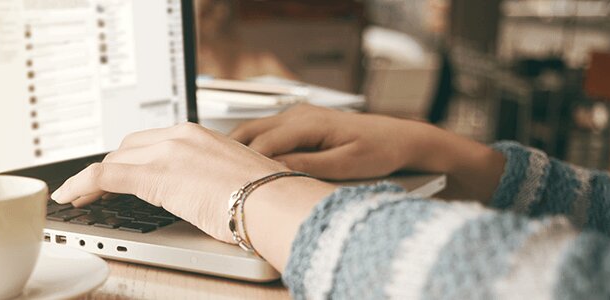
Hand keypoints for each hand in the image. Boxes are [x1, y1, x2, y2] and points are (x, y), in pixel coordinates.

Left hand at [50, 123, 292, 242]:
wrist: (272, 201)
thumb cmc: (264, 197)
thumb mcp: (232, 177)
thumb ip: (210, 177)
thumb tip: (205, 194)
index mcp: (197, 134)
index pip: (151, 142)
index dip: (129, 159)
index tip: (121, 172)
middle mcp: (178, 136)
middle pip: (127, 149)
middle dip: (109, 168)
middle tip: (95, 188)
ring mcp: (165, 153)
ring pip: (113, 162)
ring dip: (92, 180)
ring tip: (79, 197)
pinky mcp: (153, 175)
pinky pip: (104, 176)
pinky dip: (80, 184)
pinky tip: (70, 196)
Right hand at [229, 104, 429, 179]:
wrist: (399, 138)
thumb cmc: (378, 151)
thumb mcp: (346, 165)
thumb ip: (309, 166)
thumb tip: (276, 170)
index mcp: (308, 123)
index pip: (264, 143)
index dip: (244, 164)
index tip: (229, 183)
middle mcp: (298, 114)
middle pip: (250, 131)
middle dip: (229, 153)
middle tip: (210, 175)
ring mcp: (297, 116)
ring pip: (254, 130)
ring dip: (236, 148)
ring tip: (218, 172)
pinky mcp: (299, 122)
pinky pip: (265, 132)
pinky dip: (250, 146)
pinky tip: (242, 164)